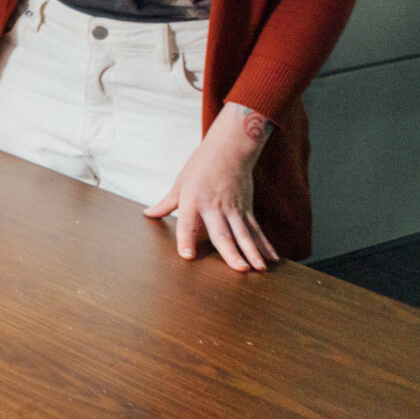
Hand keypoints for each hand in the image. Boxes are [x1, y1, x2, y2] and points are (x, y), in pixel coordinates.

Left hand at [145, 103, 278, 271]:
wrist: (230, 149)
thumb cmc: (201, 165)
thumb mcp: (180, 183)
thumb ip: (167, 203)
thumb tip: (148, 214)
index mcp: (193, 201)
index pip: (187, 223)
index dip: (186, 239)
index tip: (187, 256)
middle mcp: (214, 207)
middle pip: (223, 233)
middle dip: (231, 253)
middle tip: (239, 269)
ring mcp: (234, 208)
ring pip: (244, 234)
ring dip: (252, 252)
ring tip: (258, 269)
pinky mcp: (247, 208)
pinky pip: (256, 229)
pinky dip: (264, 245)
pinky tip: (271, 258)